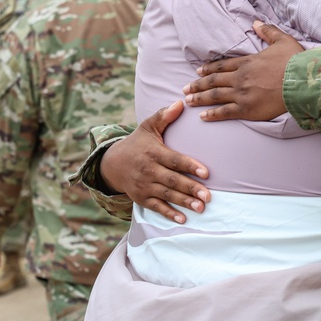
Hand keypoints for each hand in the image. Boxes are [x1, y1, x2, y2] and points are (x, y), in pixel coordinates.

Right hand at [100, 101, 210, 223]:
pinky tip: (183, 218)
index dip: (190, 166)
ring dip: (184, 202)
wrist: (112, 163)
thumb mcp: (148, 128)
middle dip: (191, 188)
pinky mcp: (141, 198)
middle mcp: (148, 170)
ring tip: (201, 207)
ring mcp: (144, 185)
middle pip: (172, 180)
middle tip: (208, 196)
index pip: (174, 160)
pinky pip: (156, 207)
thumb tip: (180, 102)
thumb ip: (164, 116)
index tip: (206, 172)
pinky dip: (169, 213)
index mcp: (153, 152)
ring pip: (167, 195)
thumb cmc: (137, 143)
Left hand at [183, 21, 303, 121]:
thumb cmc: (295, 61)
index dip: (209, 69)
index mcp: (247, 62)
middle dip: (198, 85)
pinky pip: (225, 112)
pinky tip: (202, 116)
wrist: (302, 81)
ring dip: (200, 98)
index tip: (198, 72)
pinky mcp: (247, 109)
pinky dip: (212, 114)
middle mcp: (240, 77)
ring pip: (215, 95)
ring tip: (188, 100)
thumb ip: (268, 31)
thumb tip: (256, 22)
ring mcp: (242, 94)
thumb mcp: (283, 40)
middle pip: (214, 81)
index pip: (222, 65)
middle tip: (185, 88)